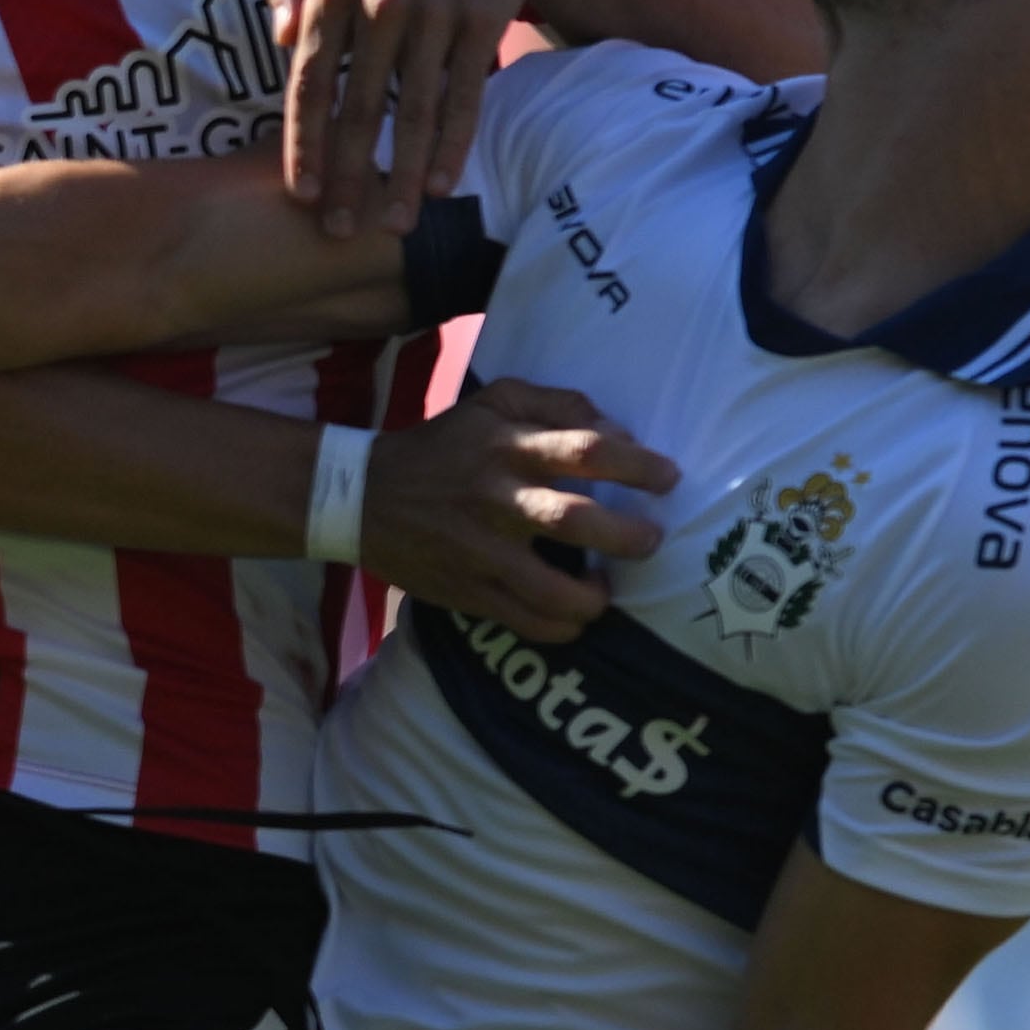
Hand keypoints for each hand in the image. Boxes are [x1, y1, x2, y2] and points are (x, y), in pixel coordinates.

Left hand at [264, 0, 553, 241]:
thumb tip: (277, 36)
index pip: (310, 81)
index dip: (303, 144)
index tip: (300, 196)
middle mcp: (379, 0)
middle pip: (358, 108)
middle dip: (347, 178)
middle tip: (338, 233)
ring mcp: (433, 11)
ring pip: (412, 111)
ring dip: (401, 177)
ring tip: (393, 227)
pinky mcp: (481, 19)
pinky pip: (464, 96)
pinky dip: (452, 146)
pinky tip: (439, 187)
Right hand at [358, 381, 671, 642]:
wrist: (362, 496)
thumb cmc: (443, 446)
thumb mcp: (493, 402)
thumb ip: (557, 405)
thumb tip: (617, 429)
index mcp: (508, 446)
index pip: (585, 450)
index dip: (636, 465)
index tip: (668, 479)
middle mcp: (498, 497)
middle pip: (574, 520)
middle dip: (626, 536)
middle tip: (650, 540)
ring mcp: (480, 550)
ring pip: (550, 588)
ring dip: (592, 596)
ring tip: (606, 590)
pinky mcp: (466, 590)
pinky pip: (524, 620)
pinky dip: (560, 626)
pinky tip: (574, 616)